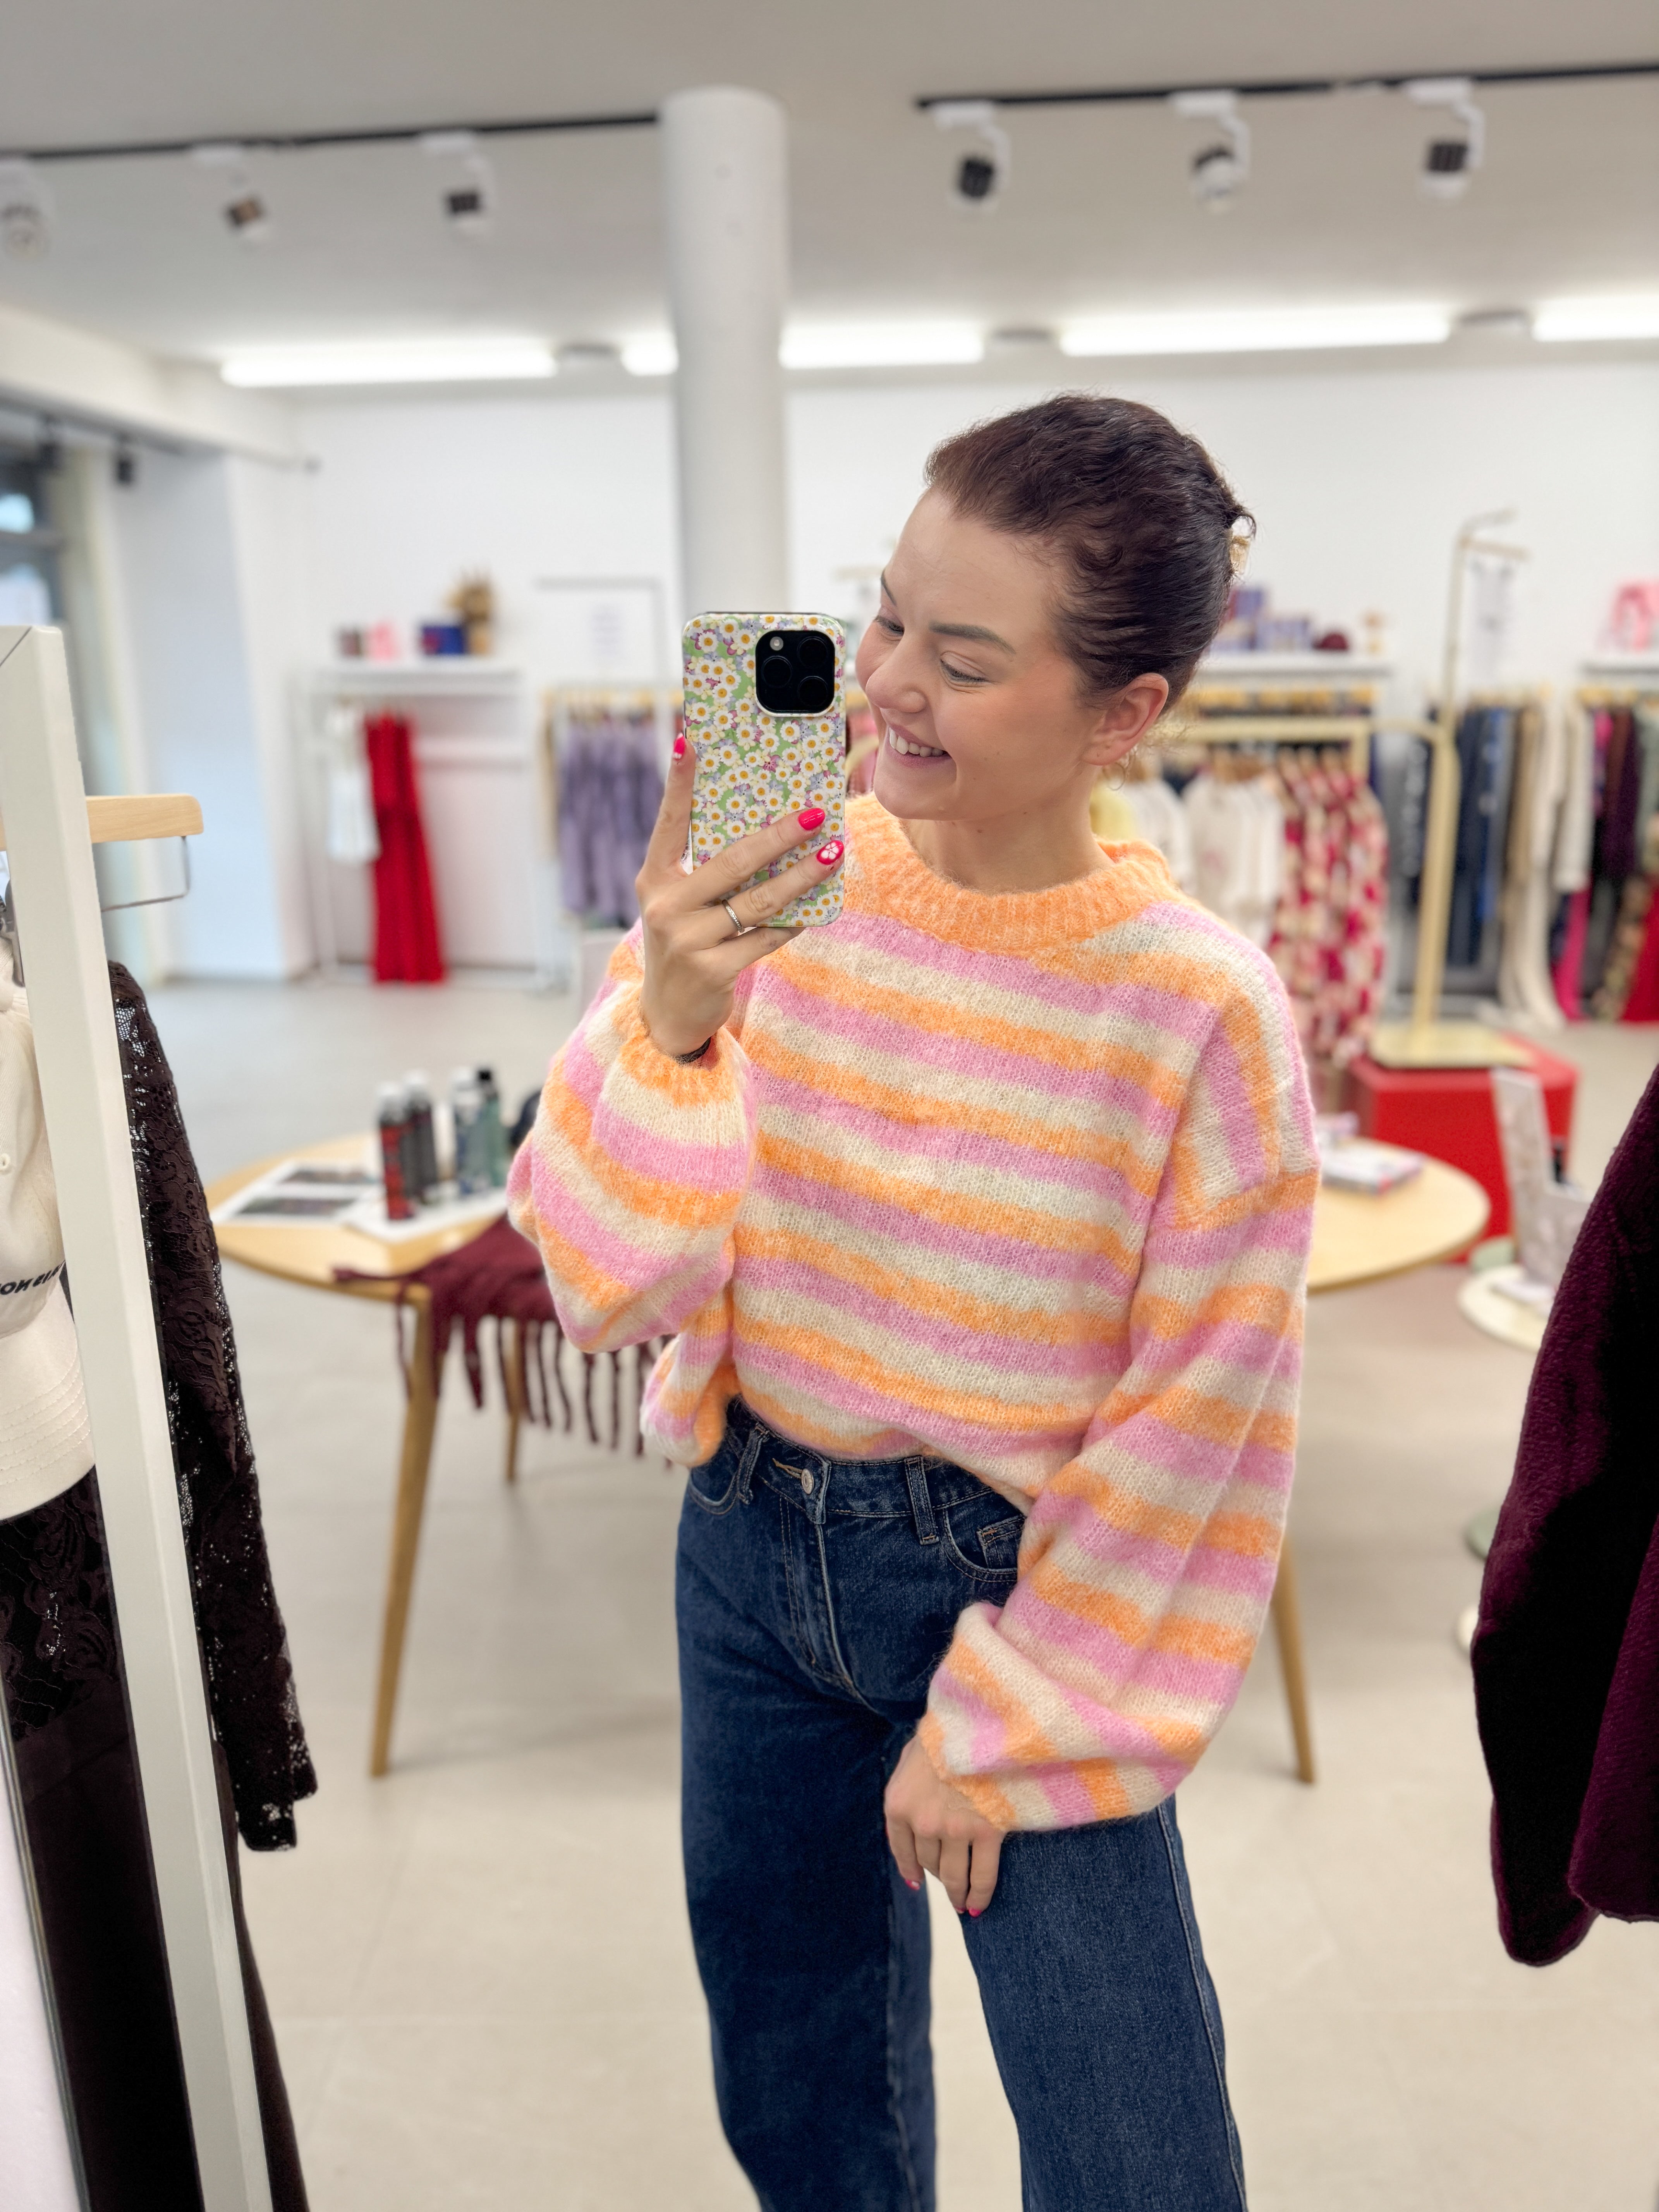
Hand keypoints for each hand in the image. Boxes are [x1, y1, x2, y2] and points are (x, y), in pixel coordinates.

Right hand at [635, 738, 844, 1058]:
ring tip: (832, 855)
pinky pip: (765, 938)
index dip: (679, 782)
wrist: (667, 1013)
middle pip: (732, 861)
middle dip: (779, 835)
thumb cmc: (684, 942)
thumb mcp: (681, 902)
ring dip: (801, 876)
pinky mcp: (712, 969)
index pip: (669, 822)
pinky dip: (793, 921)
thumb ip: (707, 869)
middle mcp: (665, 905)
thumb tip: (764, 828)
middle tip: (815, 814)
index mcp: (654, 878)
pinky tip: (816, 906)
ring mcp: (687, 939)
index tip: (691, 740)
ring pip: (757, 900)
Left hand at [884, 1734, 1005, 1915]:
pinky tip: (978, 1904)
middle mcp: (922, 1822)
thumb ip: (909, 1784)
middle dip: (939, 1876)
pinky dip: (980, 1894)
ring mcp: (954, 1829)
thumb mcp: (913, 1755)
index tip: (918, 1882)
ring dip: (957, 1893)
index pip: (901, 1848)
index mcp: (899, 1803)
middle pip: (929, 1862)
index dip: (911, 1869)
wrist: (977, 1720)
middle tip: (950, 1888)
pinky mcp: (986, 1831)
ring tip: (963, 1904)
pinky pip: (983, 1875)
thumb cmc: (946, 1732)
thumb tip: (911, 1808)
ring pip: (954, 1873)